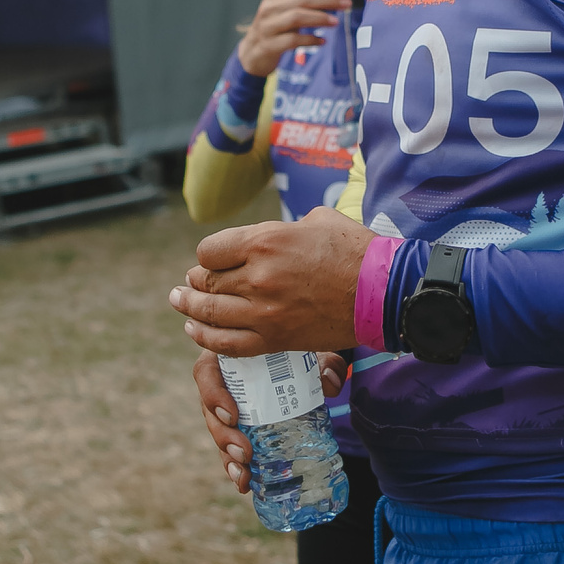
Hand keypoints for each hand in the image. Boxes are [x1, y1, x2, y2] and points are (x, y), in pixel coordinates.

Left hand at [169, 207, 372, 357]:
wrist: (382, 292)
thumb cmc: (355, 250)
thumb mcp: (316, 220)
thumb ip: (284, 228)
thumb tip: (273, 235)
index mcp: (266, 240)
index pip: (210, 251)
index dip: (207, 256)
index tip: (212, 260)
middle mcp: (258, 275)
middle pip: (207, 282)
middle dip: (195, 283)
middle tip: (189, 284)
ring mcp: (264, 311)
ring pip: (210, 314)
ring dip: (190, 309)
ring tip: (180, 303)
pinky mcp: (275, 338)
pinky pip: (228, 343)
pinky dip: (206, 338)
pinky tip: (195, 331)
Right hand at [194, 349, 346, 494]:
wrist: (305, 363)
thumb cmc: (300, 352)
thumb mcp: (313, 352)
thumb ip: (326, 362)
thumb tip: (330, 383)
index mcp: (228, 356)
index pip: (207, 372)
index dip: (212, 395)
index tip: (233, 415)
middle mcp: (222, 382)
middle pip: (209, 411)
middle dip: (223, 437)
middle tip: (245, 453)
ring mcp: (227, 406)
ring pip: (218, 433)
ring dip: (227, 457)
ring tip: (243, 475)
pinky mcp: (238, 426)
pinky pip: (229, 446)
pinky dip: (235, 466)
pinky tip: (244, 484)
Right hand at [237, 0, 356, 74]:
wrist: (252, 53)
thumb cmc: (277, 28)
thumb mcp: (287, 10)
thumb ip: (307, 2)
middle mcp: (270, 7)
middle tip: (348, 3)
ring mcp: (267, 26)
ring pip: (297, 16)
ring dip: (320, 18)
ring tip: (336, 22)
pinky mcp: (269, 44)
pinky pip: (292, 40)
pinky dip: (310, 39)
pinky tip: (322, 41)